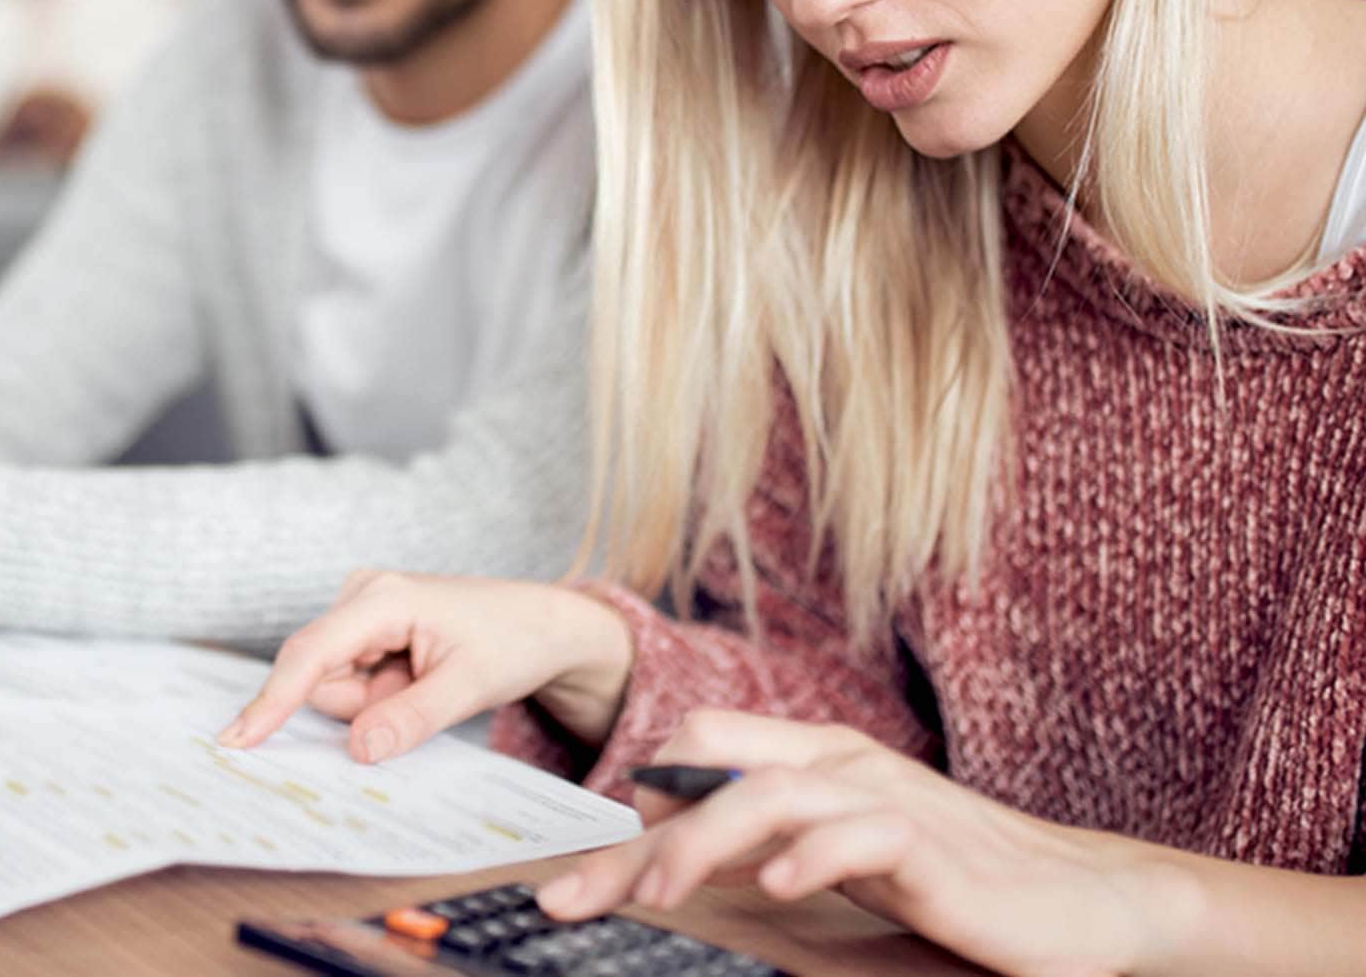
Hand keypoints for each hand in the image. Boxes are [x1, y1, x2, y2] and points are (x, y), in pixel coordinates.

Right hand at [218, 571, 634, 764]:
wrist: (540, 625)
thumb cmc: (510, 642)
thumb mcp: (469, 688)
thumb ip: (410, 719)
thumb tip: (358, 750)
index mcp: (383, 597)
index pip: (311, 654)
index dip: (273, 700)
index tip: (237, 739)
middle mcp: (362, 594)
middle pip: (321, 678)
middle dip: (363, 704)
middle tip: (421, 692)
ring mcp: (361, 610)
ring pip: (333, 685)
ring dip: (375, 701)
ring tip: (425, 681)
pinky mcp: (365, 628)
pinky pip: (349, 681)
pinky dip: (379, 693)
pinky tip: (416, 677)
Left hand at [536, 711, 1180, 976]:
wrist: (1089, 902)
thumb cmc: (957, 884)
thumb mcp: (842, 861)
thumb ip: (766, 850)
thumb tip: (669, 866)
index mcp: (810, 758)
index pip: (690, 757)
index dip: (626, 815)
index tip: (570, 878)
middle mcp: (837, 763)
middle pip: (707, 762)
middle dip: (635, 832)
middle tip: (573, 898)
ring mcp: (885, 799)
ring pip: (768, 791)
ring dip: (702, 841)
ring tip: (659, 890)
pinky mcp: (934, 846)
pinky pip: (863, 834)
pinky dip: (814, 856)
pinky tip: (779, 888)